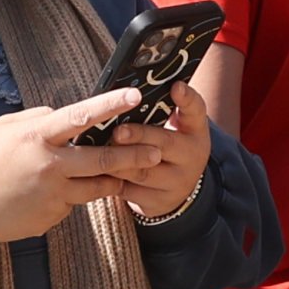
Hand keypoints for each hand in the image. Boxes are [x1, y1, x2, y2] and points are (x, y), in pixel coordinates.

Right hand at [0, 91, 146, 242]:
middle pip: (104, 159)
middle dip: (135, 155)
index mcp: (37, 136)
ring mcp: (53, 195)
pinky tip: (53, 195)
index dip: (111, 104)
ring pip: (97, 187)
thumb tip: (63, 116)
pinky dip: (71, 197)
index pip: (82, 115)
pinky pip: (71, 204)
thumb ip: (37, 119)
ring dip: (113, 181)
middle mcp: (50, 165)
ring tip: (124, 176)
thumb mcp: (3, 128)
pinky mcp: (51, 217)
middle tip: (156, 150)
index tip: (136, 94)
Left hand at [97, 78, 213, 223]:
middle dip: (139, 136)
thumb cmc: (165, 146)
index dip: (186, 98)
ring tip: (95, 151)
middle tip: (117, 131)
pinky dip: (109, 181)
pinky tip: (92, 172)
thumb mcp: (173, 127)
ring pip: (143, 171)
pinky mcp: (158, 201)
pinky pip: (129, 191)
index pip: (196, 110)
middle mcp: (192, 156)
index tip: (176, 86)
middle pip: (165, 144)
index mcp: (195, 130)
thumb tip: (125, 90)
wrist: (174, 190)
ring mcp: (177, 182)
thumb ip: (158, 110)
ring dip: (117, 160)